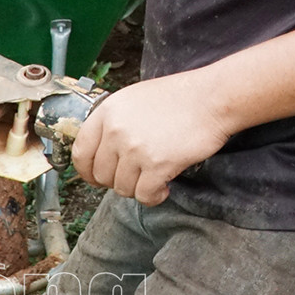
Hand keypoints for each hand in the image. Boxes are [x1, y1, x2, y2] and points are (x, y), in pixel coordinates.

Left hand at [71, 70, 241, 205]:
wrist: (213, 98)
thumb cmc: (180, 97)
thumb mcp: (135, 99)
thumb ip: (114, 123)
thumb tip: (103, 153)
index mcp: (107, 112)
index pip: (81, 153)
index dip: (88, 171)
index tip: (98, 177)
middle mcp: (116, 130)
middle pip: (102, 175)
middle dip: (118, 180)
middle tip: (137, 175)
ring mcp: (136, 149)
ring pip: (123, 188)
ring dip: (139, 188)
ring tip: (155, 177)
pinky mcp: (157, 165)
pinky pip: (145, 195)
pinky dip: (154, 196)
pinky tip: (165, 186)